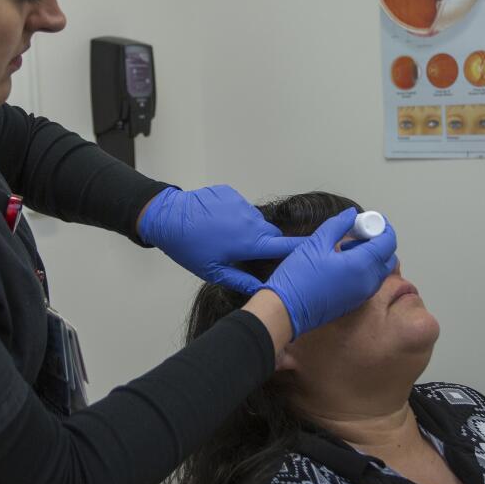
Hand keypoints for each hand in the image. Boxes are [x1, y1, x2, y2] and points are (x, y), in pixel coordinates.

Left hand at [139, 186, 304, 292]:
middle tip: (251, 254)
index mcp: (250, 242)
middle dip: (267, 243)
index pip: (286, 246)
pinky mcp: (231, 193)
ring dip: (248, 230)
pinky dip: (234, 216)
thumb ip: (243, 280)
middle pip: (272, 234)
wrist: (167, 217)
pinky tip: (218, 223)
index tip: (316, 250)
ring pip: (255, 221)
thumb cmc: (190, 248)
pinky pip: (240, 208)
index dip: (303, 249)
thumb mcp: (214, 272)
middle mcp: (251, 221)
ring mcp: (241, 204)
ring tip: (227, 238)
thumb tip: (264, 290)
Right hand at [260, 207, 397, 338]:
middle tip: (358, 232)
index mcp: (361, 265)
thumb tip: (351, 214)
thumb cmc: (298, 278)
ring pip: (379, 270)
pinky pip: (370, 281)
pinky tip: (342, 263)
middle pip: (387, 257)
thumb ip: (337, 225)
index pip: (387, 242)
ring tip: (346, 247)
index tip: (369, 219)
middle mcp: (368, 282)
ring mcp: (363, 294)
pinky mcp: (355, 302)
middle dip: (378, 241)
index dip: (382, 226)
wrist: (286, 311)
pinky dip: (365, 268)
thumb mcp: (316, 243)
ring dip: (371, 255)